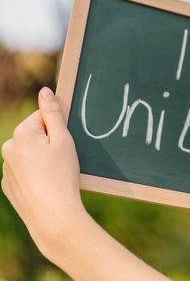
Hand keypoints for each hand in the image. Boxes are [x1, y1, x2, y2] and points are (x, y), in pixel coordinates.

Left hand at [1, 87, 84, 251]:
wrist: (53, 215)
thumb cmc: (62, 176)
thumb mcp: (64, 140)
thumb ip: (53, 113)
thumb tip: (45, 91)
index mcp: (22, 133)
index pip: (44, 117)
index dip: (60, 129)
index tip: (66, 145)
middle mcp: (8, 148)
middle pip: (36, 135)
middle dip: (50, 143)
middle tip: (63, 161)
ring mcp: (6, 168)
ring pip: (31, 154)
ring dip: (43, 159)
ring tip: (56, 175)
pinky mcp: (8, 185)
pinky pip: (25, 171)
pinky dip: (36, 175)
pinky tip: (47, 185)